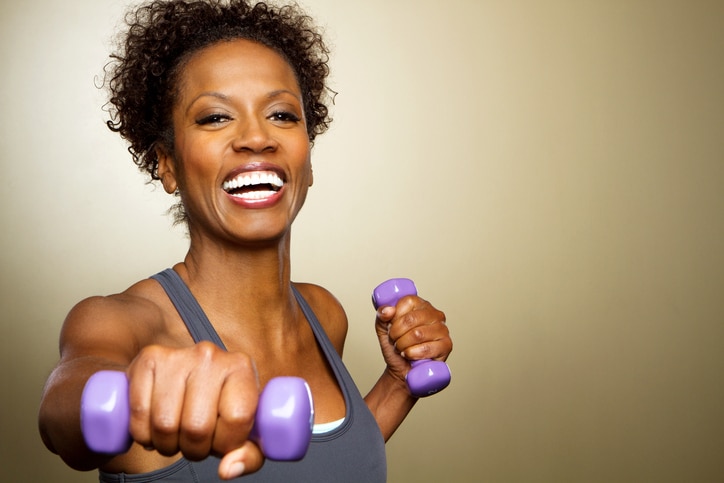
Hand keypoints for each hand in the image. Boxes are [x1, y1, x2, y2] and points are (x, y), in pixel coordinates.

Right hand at [126, 341, 262, 478]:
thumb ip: (248, 456)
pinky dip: (143, 433)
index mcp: (241, 368)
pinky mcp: (148, 359)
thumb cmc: (220, 406)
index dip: (226, 443)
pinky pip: (139, 413)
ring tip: (176, 435)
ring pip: (165, 424)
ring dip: (167, 444)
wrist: (190, 377)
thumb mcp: (245, 432)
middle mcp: (210, 356)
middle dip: (194, 448)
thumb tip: (228, 470)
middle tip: (194, 442)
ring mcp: (177, 355)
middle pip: (197, 426)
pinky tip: (154, 427)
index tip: (221, 441)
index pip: (237, 418)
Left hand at [375, 296, 451, 385]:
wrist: (401, 370)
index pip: (407, 302)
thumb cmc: (395, 347)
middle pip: (411, 319)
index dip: (395, 317)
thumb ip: (382, 315)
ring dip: (403, 345)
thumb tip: (388, 310)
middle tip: (394, 340)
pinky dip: (412, 354)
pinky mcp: (446, 345)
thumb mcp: (383, 328)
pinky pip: (426, 348)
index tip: (390, 326)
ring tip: (402, 348)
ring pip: (417, 334)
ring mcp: (442, 329)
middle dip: (396, 333)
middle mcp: (434, 314)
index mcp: (420, 305)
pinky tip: (410, 355)